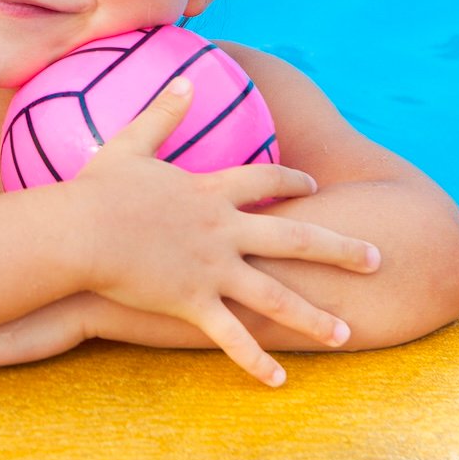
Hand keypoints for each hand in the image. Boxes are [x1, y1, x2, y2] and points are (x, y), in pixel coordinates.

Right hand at [73, 77, 380, 387]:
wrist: (81, 231)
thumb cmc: (98, 189)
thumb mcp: (131, 143)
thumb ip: (163, 112)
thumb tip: (185, 78)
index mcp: (211, 192)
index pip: (265, 181)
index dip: (292, 182)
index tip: (315, 186)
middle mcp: (224, 231)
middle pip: (296, 239)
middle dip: (340, 249)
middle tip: (377, 259)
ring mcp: (213, 270)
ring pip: (276, 297)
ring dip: (314, 317)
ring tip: (348, 334)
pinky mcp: (193, 303)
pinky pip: (232, 337)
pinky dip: (256, 360)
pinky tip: (281, 381)